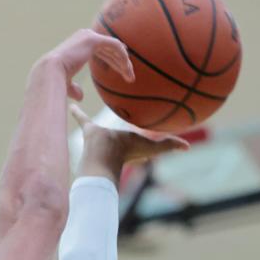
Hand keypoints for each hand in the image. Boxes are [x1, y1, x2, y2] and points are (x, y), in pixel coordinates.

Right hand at [43, 29, 133, 101]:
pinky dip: (123, 57)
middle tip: (130, 77)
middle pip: (109, 48)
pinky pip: (114, 45)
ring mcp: (89, 36)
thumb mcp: (67, 83)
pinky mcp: (93, 39)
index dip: (113, 60)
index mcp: (80, 44)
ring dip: (124, 62)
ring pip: (114, 47)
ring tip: (131, 77)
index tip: (123, 72)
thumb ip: (74, 88)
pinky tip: (128, 69)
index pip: (102, 50)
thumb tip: (80, 96)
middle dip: (121, 62)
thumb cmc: (56, 80)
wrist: (50, 72)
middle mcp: (85, 36)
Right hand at [71, 104, 189, 178]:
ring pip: (101, 123)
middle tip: (123, 113)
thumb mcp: (153, 147)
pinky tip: (72, 104)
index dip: (143, 136)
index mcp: (130, 143)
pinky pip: (82, 119)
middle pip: (120, 129)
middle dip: (122, 124)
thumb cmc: (129, 152)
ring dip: (96, 117)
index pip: (139, 138)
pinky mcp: (89, 130)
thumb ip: (169, 145)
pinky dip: (77, 113)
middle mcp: (116, 140)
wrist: (106, 155)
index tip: (145, 131)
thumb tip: (188, 147)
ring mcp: (101, 136)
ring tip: (95, 103)